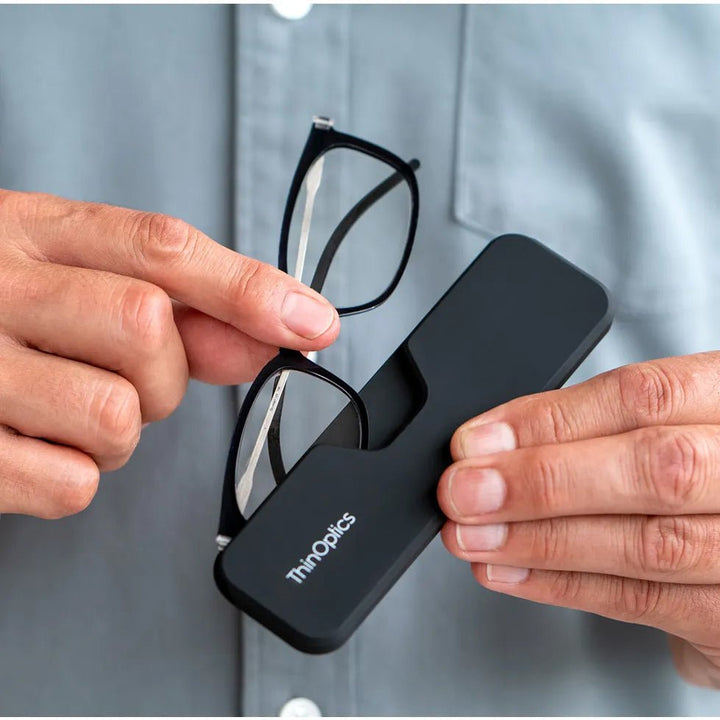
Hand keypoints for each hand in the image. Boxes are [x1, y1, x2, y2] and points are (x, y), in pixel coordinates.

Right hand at [0, 190, 338, 518]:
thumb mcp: (74, 278)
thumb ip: (181, 304)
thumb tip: (276, 329)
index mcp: (30, 232)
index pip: (160, 248)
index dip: (248, 287)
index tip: (313, 321)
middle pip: (147, 331)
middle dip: (161, 373)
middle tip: (114, 370)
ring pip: (116, 419)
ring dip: (116, 430)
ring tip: (63, 406)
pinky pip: (72, 485)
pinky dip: (73, 476)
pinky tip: (34, 442)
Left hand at [438, 353, 719, 687]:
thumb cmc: (702, 471)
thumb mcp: (667, 422)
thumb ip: (595, 426)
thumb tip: (493, 442)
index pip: (642, 397)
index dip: (549, 419)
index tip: (478, 440)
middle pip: (651, 469)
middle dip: (540, 480)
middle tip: (464, 492)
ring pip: (646, 544)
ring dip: (538, 540)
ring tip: (473, 535)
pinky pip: (643, 602)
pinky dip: (563, 585)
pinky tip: (510, 570)